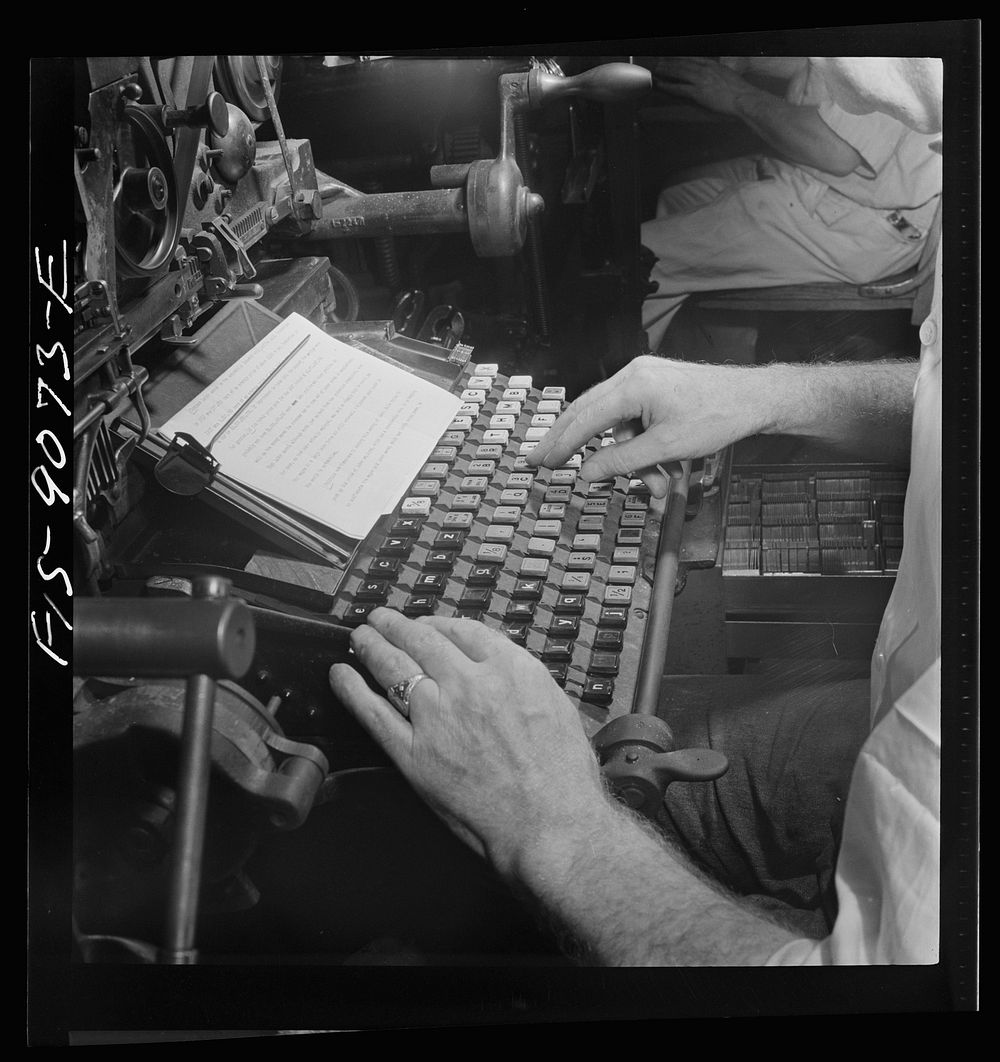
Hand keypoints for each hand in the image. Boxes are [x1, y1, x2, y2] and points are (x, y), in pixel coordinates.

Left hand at [328, 609, 606, 877]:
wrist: (551, 823)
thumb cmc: (564, 776)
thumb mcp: (556, 705)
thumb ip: (522, 681)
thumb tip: (501, 671)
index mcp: (508, 668)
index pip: (462, 630)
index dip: (438, 623)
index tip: (428, 625)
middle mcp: (468, 683)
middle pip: (422, 640)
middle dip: (397, 625)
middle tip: (381, 619)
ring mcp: (436, 716)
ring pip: (393, 667)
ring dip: (372, 645)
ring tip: (360, 636)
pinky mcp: (413, 754)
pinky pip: (374, 714)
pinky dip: (353, 691)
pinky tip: (341, 676)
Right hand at [527, 356, 769, 497]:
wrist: (754, 399)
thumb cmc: (718, 416)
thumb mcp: (665, 447)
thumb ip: (621, 461)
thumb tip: (588, 471)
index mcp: (632, 384)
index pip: (584, 418)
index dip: (561, 443)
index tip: (543, 461)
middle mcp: (634, 374)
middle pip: (590, 413)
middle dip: (574, 443)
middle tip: (546, 460)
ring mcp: (645, 377)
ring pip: (619, 424)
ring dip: (634, 458)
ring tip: (660, 482)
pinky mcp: (656, 386)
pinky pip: (636, 418)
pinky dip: (644, 446)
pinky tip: (665, 465)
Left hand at [653, 57, 759, 115]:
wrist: (744, 99)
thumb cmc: (740, 93)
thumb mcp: (729, 78)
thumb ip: (719, 76)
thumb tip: (713, 81)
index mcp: (714, 65)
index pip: (693, 59)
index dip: (681, 58)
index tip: (673, 58)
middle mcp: (706, 69)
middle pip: (684, 63)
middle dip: (670, 63)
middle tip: (660, 63)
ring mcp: (701, 80)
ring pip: (679, 72)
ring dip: (666, 71)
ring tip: (656, 71)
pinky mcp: (698, 92)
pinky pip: (679, 87)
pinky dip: (668, 85)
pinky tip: (660, 84)